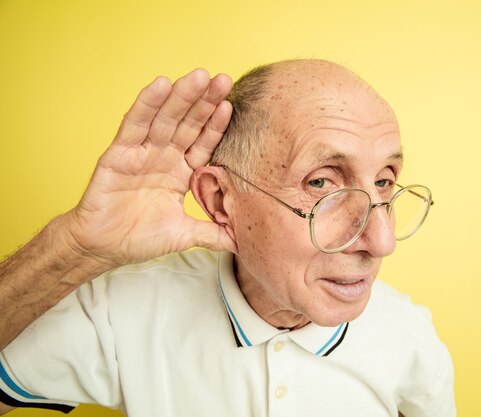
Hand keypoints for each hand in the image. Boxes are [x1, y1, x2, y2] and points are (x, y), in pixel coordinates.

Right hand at [64, 68, 236, 267]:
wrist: (102, 248)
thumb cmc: (139, 238)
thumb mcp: (183, 235)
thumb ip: (212, 234)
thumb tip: (243, 243)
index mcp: (180, 172)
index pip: (202, 143)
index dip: (216, 125)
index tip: (231, 104)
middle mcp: (164, 157)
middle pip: (187, 123)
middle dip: (205, 102)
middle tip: (223, 79)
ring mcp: (142, 153)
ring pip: (165, 119)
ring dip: (182, 96)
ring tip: (198, 76)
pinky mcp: (119, 154)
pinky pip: (135, 125)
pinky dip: (147, 104)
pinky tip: (161, 85)